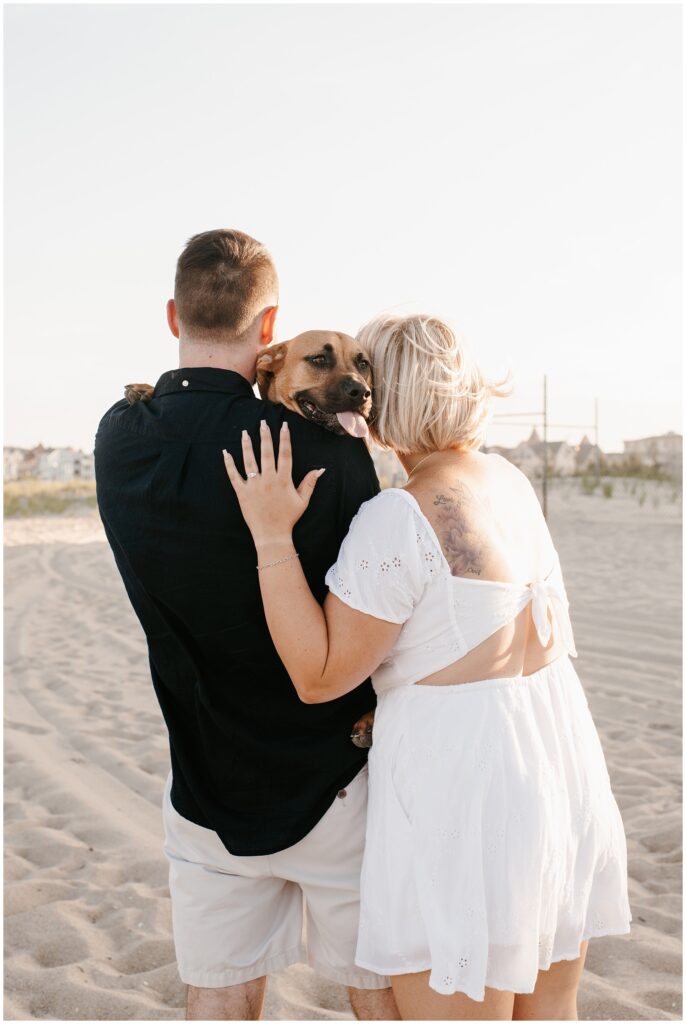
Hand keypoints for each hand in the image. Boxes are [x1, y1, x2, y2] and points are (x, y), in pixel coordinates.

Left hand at [223, 421, 324, 547]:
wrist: (272, 535)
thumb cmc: (288, 518)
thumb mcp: (303, 500)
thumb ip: (310, 483)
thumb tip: (321, 469)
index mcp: (284, 480)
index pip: (285, 454)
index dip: (285, 439)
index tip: (284, 425)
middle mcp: (269, 480)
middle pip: (267, 453)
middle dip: (265, 436)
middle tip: (263, 423)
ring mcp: (254, 486)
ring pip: (249, 461)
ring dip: (247, 445)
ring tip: (245, 432)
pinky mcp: (242, 493)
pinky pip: (234, 476)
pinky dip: (229, 464)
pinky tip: (225, 453)